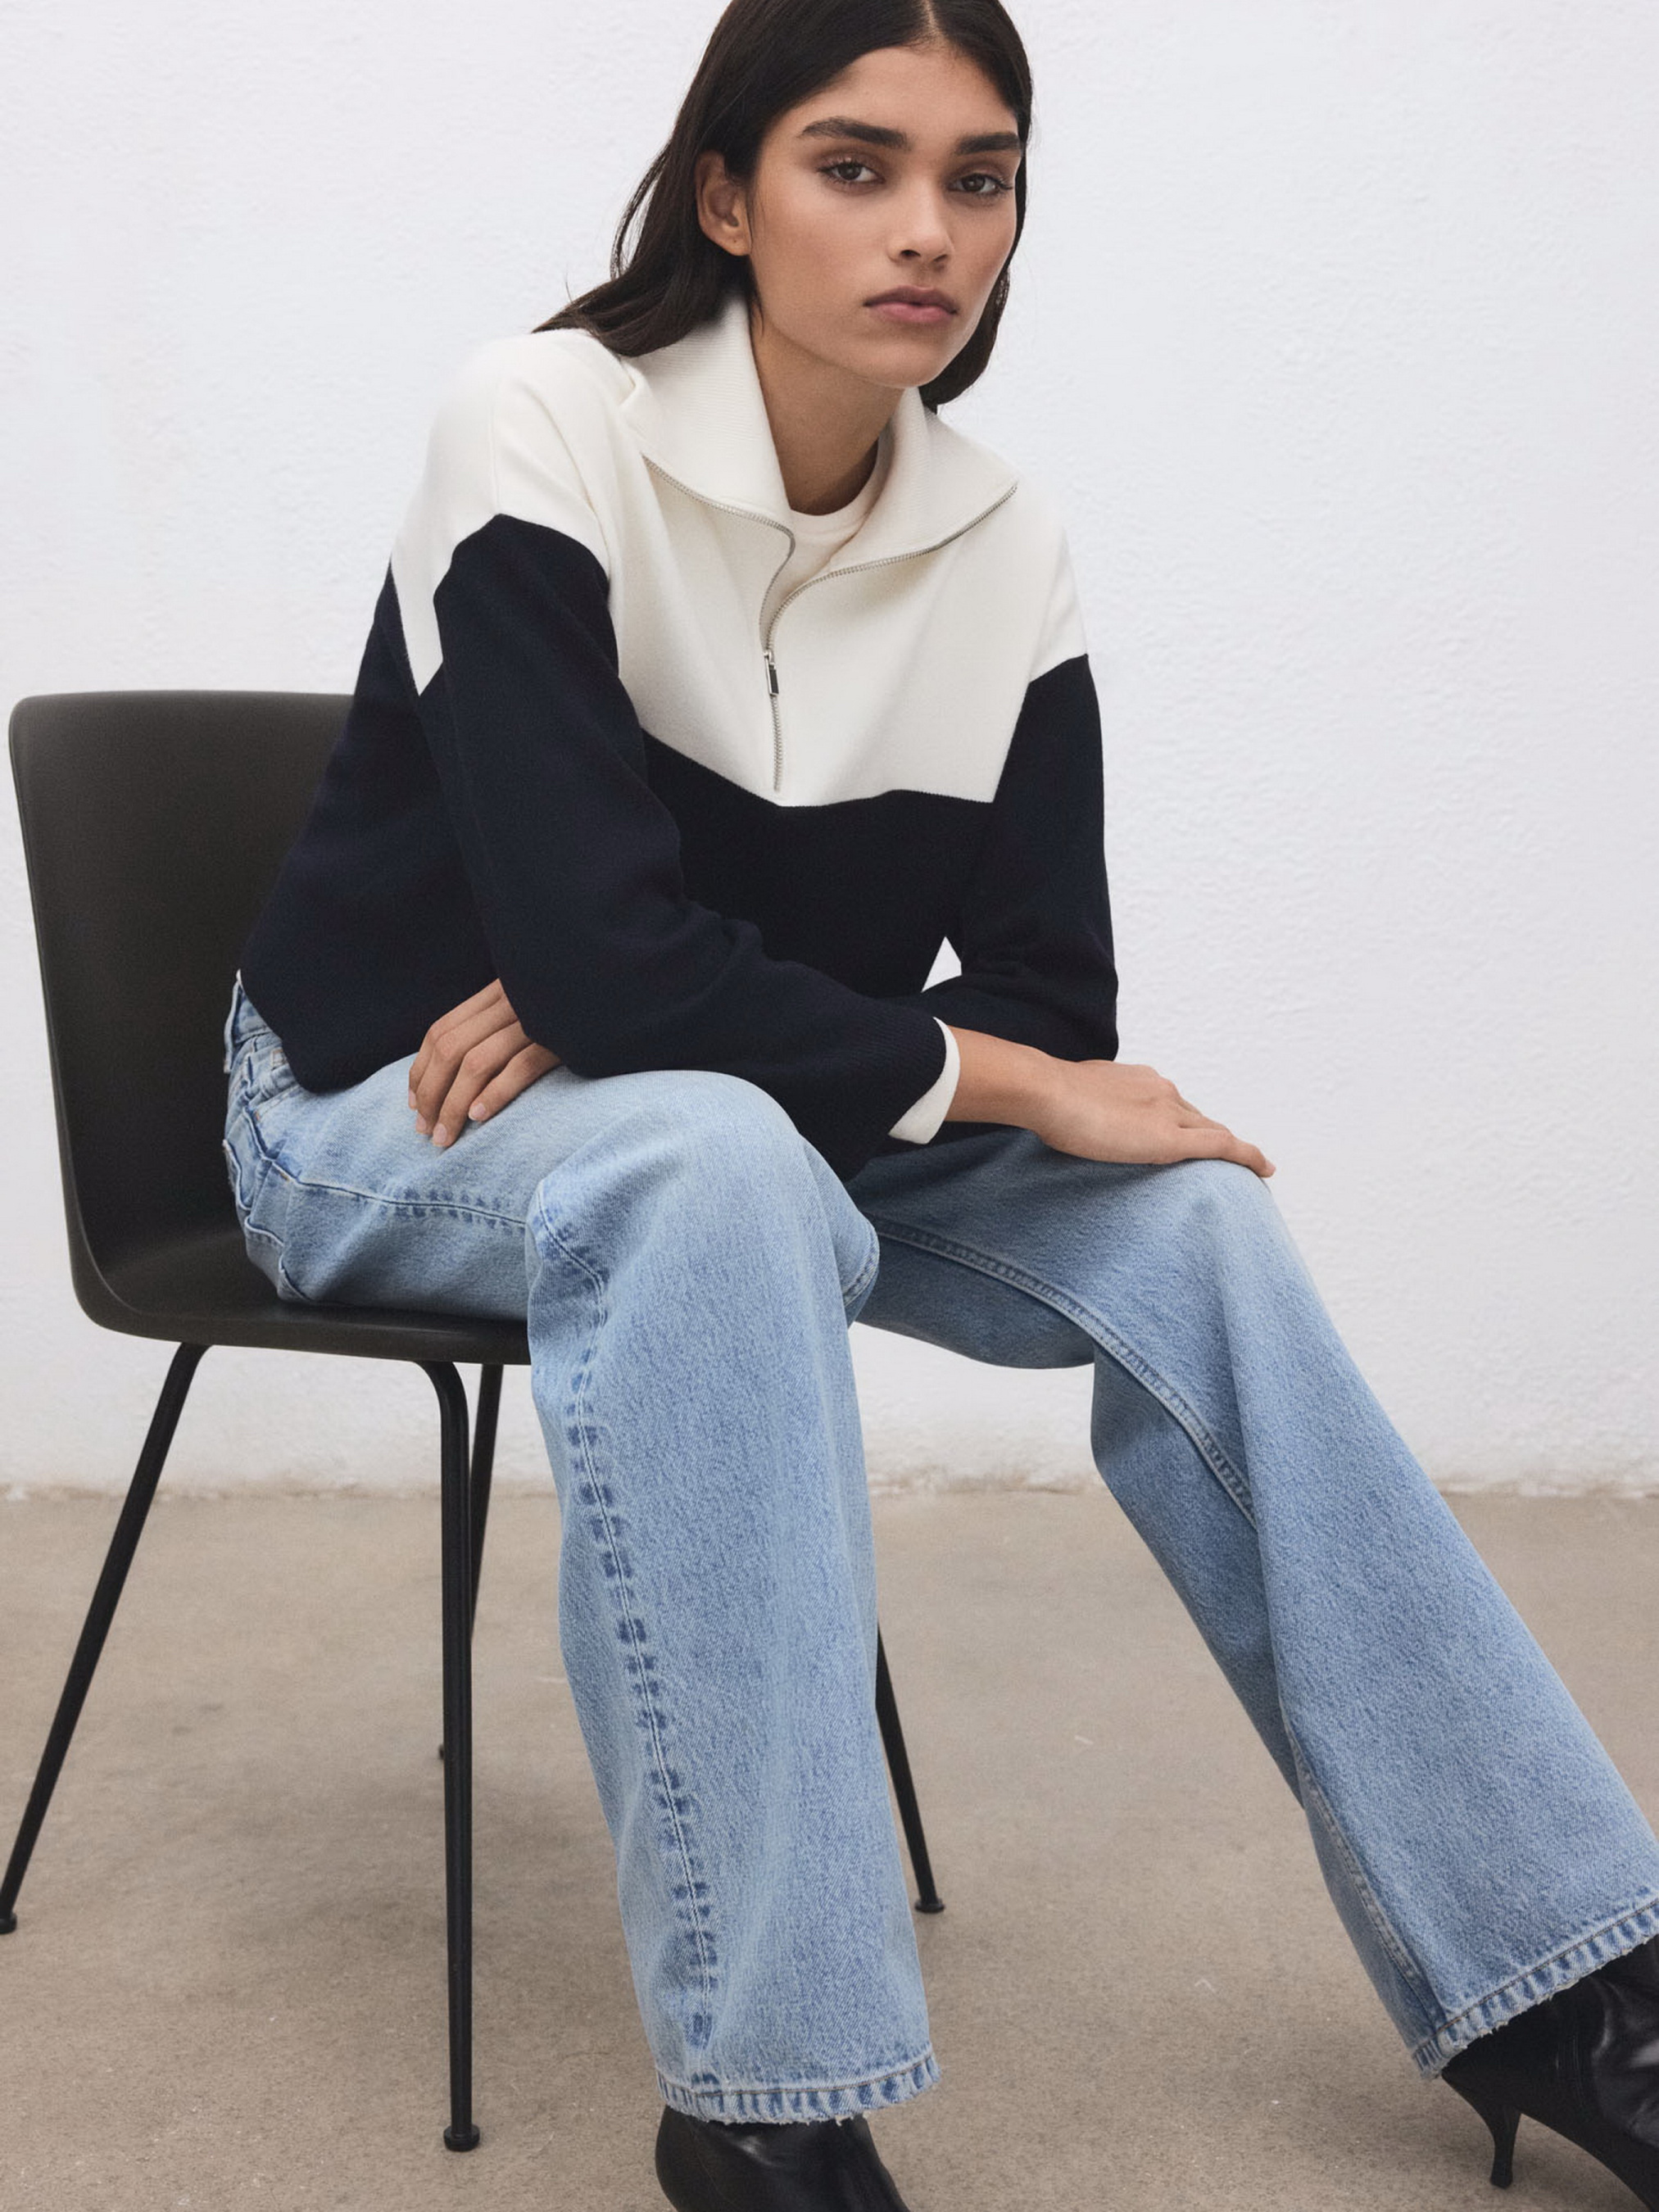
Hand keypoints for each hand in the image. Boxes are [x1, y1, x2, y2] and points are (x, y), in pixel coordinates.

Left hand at [408, 979, 560, 1146]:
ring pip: (476, 1062)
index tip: (414, 1104)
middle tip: (425, 1131)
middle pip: (451, 1049)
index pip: (441, 1031)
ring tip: (445, 1137)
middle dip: (430, 1095)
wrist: (623, 991)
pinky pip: (520, 1067)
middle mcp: (510, 1002)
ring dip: (452, 1105)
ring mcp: (536, 1018)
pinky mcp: (562, 1038)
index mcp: (497, 991)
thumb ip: (499, 1025)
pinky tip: (479, 1117)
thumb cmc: (576, 1010)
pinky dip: (494, 1094)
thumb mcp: (530, 1007)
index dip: (421, 1070)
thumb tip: (461, 1068)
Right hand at [1032, 1058, 1274, 1177]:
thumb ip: (1085, 1110)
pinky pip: (1222, 1146)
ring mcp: (1169, 1111)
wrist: (1047, 1092)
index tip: (1187, 1135)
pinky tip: (1265, 1169)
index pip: (1170, 1105)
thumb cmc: (1046, 1098)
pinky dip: (1247, 1156)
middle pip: (1197, 1118)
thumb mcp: (1070, 1099)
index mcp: (1138, 1080)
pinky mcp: (1171, 1138)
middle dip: (1212, 1136)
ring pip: (1212, 1132)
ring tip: (1247, 1169)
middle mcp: (1161, 1090)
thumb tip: (1073, 1123)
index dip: (1185, 1122)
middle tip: (1226, 1158)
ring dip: (1229, 1150)